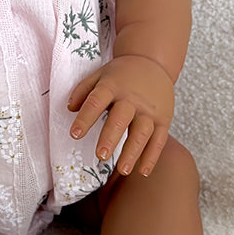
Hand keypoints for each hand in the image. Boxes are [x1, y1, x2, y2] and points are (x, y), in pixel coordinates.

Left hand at [67, 55, 174, 176]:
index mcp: (112, 86)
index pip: (96, 101)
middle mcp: (132, 98)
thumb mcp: (99, 75)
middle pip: (120, 118)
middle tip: (100, 155)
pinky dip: (152, 156)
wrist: (153, 63)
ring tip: (123, 170)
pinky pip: (159, 139)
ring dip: (133, 152)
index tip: (74, 134)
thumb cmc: (121, 74)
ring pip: (142, 132)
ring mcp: (150, 110)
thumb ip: (83, 90)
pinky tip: (143, 172)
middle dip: (110, 137)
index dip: (85, 118)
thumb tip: (69, 109)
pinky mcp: (163, 119)